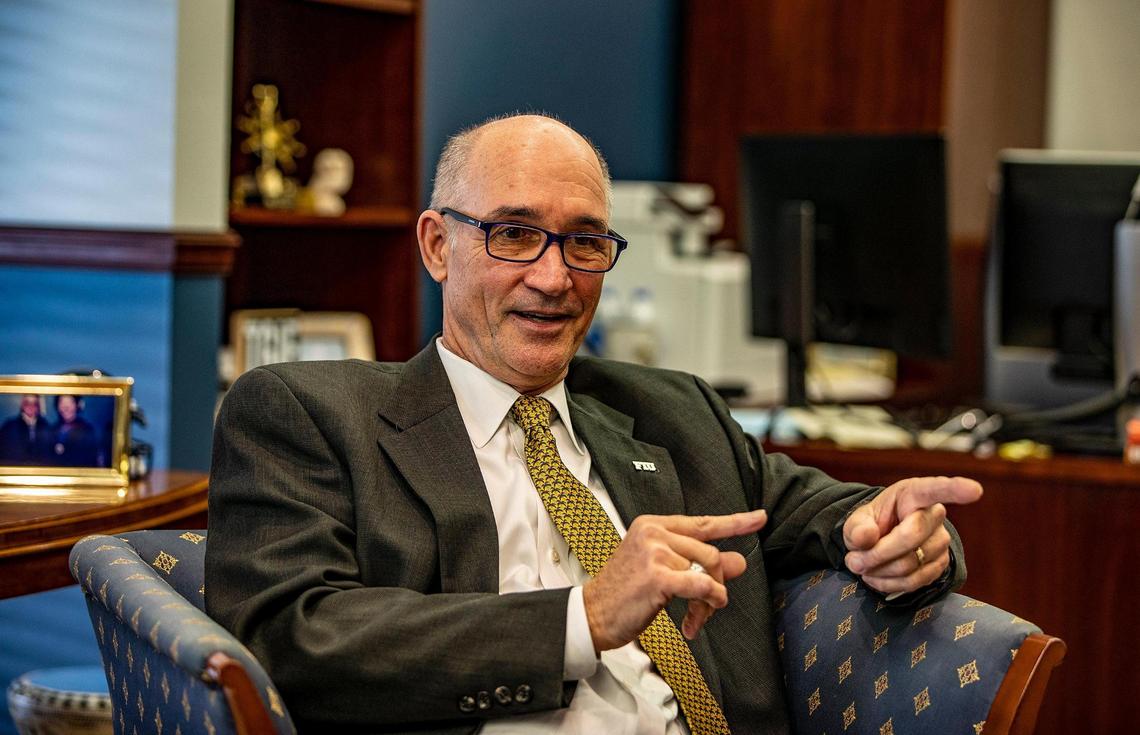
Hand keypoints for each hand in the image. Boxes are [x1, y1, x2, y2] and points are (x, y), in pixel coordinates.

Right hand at [583, 509, 766, 651]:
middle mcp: (654, 532)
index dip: (735, 522)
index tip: (759, 518)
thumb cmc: (624, 594)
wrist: (592, 614)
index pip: (703, 522)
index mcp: (653, 525)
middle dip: (717, 584)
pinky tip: (697, 621)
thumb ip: (699, 564)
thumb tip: (739, 561)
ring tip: (697, 619)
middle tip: (709, 608)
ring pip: (708, 572)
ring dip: (710, 602)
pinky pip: (701, 586)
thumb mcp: (664, 572)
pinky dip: (709, 603)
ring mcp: (655, 551)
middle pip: (711, 553)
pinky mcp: (657, 576)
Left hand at [843, 476, 981, 595]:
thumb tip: (867, 537)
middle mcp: (933, 516)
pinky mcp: (940, 566)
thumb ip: (857, 528)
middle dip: (877, 553)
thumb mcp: (855, 522)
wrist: (878, 545)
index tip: (974, 490)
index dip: (955, 489)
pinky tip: (875, 577)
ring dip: (879, 571)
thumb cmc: (870, 526)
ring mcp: (940, 542)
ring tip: (862, 566)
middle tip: (853, 560)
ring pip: (910, 564)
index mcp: (912, 494)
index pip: (935, 489)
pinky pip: (914, 581)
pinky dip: (888, 584)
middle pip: (911, 536)